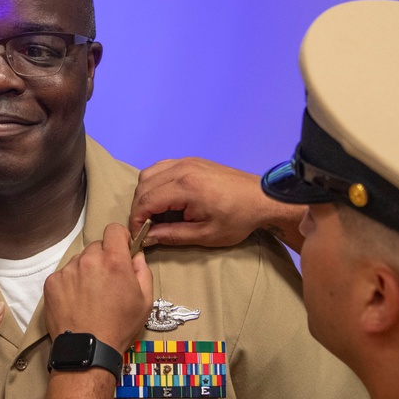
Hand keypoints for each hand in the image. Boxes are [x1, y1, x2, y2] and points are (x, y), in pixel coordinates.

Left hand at [43, 224, 152, 353]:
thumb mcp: (145, 301)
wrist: (88, 349)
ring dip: (85, 271)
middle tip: (106, 281)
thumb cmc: (119, 326)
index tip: (121, 250)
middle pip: (96, 247)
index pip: (114, 230)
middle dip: (103, 258)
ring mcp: (68, 270)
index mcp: (114, 261)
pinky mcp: (52, 282)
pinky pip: (64, 275)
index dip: (119, 238)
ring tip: (89, 296)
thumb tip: (136, 256)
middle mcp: (89, 260)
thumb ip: (143, 271)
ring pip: (79, 261)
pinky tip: (76, 301)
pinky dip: (70, 284)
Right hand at [129, 157, 305, 251]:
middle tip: (145, 226)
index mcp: (185, 187)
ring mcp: (186, 161)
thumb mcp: (205, 235)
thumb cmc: (237, 219)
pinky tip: (164, 197)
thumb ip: (171, 235)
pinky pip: (161, 167)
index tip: (138, 235)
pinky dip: (155, 182)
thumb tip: (147, 238)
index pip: (145, 200)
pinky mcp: (191, 160)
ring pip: (148, 173)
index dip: (136, 219)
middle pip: (143, 185)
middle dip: (138, 207)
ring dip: (145, 193)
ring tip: (154, 213)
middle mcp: (182, 169)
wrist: (261, 198)